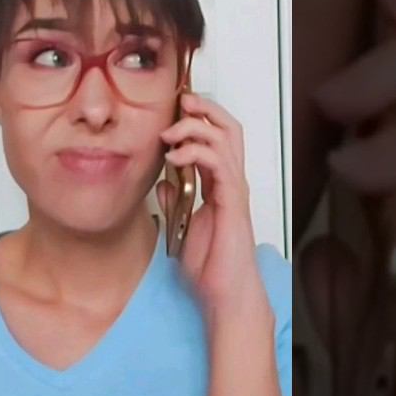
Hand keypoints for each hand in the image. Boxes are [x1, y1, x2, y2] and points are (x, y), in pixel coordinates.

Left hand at [157, 93, 267, 320]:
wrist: (226, 294)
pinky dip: (196, 152)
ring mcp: (234, 190)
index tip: (175, 110)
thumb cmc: (211, 267)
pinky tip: (175, 156)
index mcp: (220, 185)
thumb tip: (161, 181)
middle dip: (205, 108)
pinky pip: (218, 164)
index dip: (199, 118)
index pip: (217, 137)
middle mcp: (231, 182)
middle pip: (229, 128)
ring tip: (169, 132)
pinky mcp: (232, 201)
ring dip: (195, 127)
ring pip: (225, 138)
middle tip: (181, 101)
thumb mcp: (182, 226)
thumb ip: (174, 200)